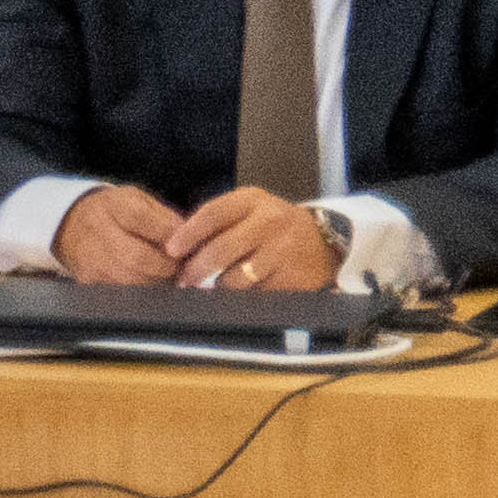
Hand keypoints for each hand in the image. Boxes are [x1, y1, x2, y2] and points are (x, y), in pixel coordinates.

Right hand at [52, 182, 190, 284]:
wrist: (71, 222)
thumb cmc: (117, 212)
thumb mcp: (139, 202)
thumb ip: (166, 218)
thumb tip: (191, 241)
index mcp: (113, 205)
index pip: (141, 219)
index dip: (168, 235)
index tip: (184, 245)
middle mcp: (97, 230)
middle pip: (138, 257)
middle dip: (166, 267)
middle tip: (178, 267)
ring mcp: (90, 257)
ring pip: (132, 280)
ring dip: (157, 282)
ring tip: (165, 275)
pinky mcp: (88, 279)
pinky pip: (123, 292)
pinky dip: (142, 290)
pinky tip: (147, 281)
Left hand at [164, 185, 339, 291]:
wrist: (327, 240)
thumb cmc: (275, 224)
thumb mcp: (251, 208)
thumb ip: (220, 220)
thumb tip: (181, 244)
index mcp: (252, 200)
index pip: (212, 214)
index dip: (188, 234)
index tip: (171, 250)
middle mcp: (270, 222)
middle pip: (222, 249)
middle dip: (196, 268)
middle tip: (182, 280)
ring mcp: (284, 251)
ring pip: (238, 276)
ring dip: (218, 286)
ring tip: (207, 289)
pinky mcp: (295, 278)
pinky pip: (258, 293)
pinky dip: (243, 297)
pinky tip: (236, 297)